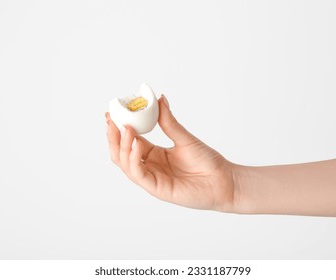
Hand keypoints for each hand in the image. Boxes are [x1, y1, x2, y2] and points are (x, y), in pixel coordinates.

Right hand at [105, 95, 240, 211]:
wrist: (223, 180)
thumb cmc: (207, 161)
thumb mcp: (184, 137)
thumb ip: (168, 121)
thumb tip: (159, 99)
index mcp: (154, 154)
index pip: (130, 140)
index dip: (119, 127)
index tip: (112, 112)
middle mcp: (150, 166)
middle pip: (122, 153)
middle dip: (114, 136)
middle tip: (112, 119)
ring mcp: (152, 178)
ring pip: (126, 164)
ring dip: (122, 146)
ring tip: (126, 128)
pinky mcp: (157, 189)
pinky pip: (138, 174)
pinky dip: (133, 159)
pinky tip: (136, 144)